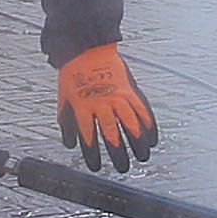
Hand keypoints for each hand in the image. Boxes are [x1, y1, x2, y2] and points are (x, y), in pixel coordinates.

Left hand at [57, 44, 157, 172]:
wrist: (87, 50)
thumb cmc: (74, 75)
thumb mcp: (64, 99)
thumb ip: (68, 122)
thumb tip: (70, 144)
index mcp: (83, 106)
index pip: (88, 136)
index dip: (92, 154)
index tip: (96, 167)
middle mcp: (101, 102)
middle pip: (111, 133)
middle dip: (118, 153)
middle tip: (123, 167)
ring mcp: (117, 95)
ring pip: (130, 122)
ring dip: (137, 142)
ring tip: (142, 157)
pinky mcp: (129, 88)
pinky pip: (142, 109)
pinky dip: (148, 124)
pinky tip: (152, 137)